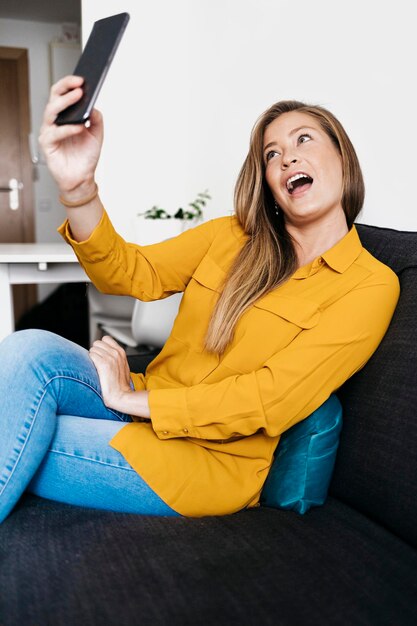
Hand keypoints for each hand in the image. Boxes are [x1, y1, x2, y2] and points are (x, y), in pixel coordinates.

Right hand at [38, 75, 103, 192]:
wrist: (82, 178)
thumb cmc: (85, 156)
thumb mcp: (97, 135)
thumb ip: (96, 119)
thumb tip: (93, 106)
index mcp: (65, 116)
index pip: (62, 94)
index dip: (70, 84)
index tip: (82, 79)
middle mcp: (54, 121)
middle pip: (54, 97)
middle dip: (66, 88)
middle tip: (79, 84)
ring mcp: (49, 132)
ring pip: (51, 111)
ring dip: (65, 102)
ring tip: (78, 97)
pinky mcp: (47, 144)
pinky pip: (55, 133)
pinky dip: (67, 129)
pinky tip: (79, 126)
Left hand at [89, 336, 149, 418]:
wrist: (121, 396)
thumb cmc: (120, 384)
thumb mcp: (122, 366)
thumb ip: (115, 356)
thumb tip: (103, 352)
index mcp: (121, 352)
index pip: (106, 339)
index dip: (101, 346)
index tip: (100, 354)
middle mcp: (116, 353)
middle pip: (97, 343)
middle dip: (95, 351)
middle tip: (97, 362)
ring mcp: (110, 358)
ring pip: (93, 349)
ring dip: (92, 357)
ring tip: (96, 367)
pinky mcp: (103, 364)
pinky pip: (91, 355)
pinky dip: (90, 361)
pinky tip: (94, 369)